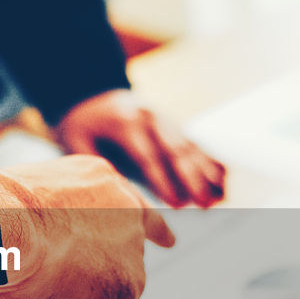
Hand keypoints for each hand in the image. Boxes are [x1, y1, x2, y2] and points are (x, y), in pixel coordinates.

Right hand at [0, 155, 174, 298]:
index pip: (139, 212)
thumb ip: (58, 228)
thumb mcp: (30, 205)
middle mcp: (128, 218)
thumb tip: (55, 269)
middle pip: (113, 276)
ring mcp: (130, 260)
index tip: (167, 241)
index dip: (154, 230)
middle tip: (38, 281)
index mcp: (102, 186)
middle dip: (80, 293)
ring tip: (34, 288)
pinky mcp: (122, 298)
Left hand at [54, 89, 225, 207]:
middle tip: (204, 205)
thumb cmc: (81, 124)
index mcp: (127, 121)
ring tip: (220, 197)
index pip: (149, 156)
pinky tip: (222, 182)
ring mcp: (165, 119)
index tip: (175, 205)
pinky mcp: (172, 125)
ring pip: (191, 146)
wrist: (90, 93)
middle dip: (193, 178)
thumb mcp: (77, 141)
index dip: (163, 181)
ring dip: (207, 172)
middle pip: (177, 150)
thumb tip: (113, 191)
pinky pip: (195, 143)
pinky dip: (210, 162)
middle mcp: (151, 118)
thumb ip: (93, 163)